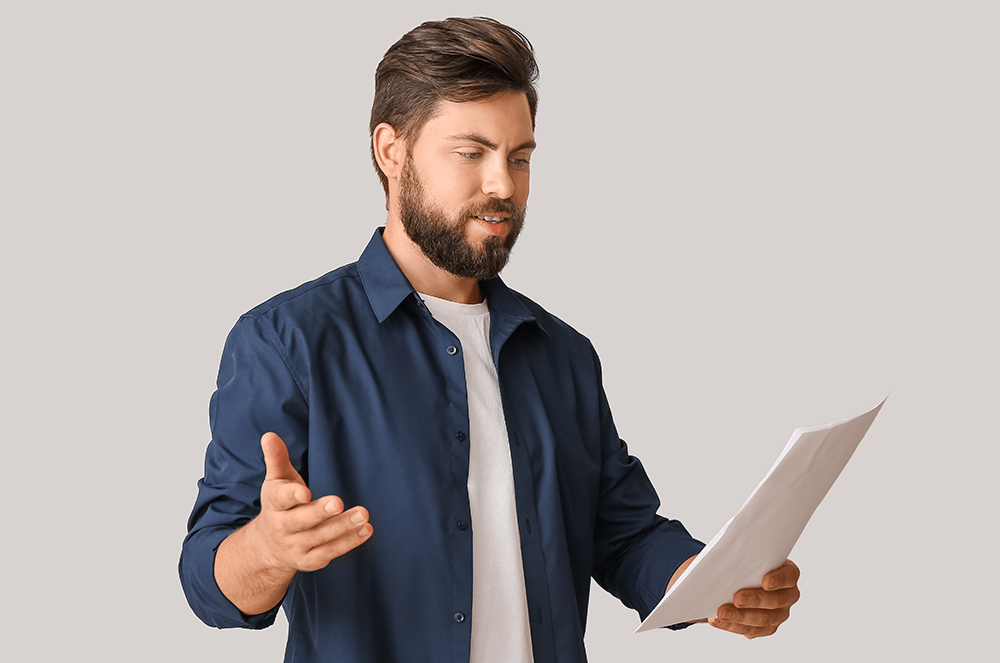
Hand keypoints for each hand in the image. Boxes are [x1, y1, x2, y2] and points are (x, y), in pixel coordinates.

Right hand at [251, 432, 372, 572]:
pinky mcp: (309, 560)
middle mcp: (283, 527)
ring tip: (363, 514)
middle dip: (320, 512)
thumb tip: (270, 435)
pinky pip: (330, 552)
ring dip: (342, 526)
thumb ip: (276, 459)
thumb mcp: (276, 481)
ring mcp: (296, 546)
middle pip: (301, 520)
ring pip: (320, 538)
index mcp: (274, 504)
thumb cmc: (280, 505)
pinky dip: (348, 542)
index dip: (293, 495)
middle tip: (339, 502)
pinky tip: (365, 530)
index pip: (281, 499)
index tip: (306, 492)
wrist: (268, 547)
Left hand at [708, 559, 799, 638]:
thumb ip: (744, 559)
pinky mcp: (766, 627)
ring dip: (740, 616)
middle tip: (737, 598)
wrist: (746, 579)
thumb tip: (723, 560)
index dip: (778, 579)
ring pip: (763, 619)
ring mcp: (779, 614)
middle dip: (755, 600)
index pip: (788, 576)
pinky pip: (750, 630)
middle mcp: (788, 596)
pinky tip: (717, 620)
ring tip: (722, 612)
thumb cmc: (749, 565)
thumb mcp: (750, 557)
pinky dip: (731, 625)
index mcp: (788, 574)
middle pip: (775, 601)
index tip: (765, 581)